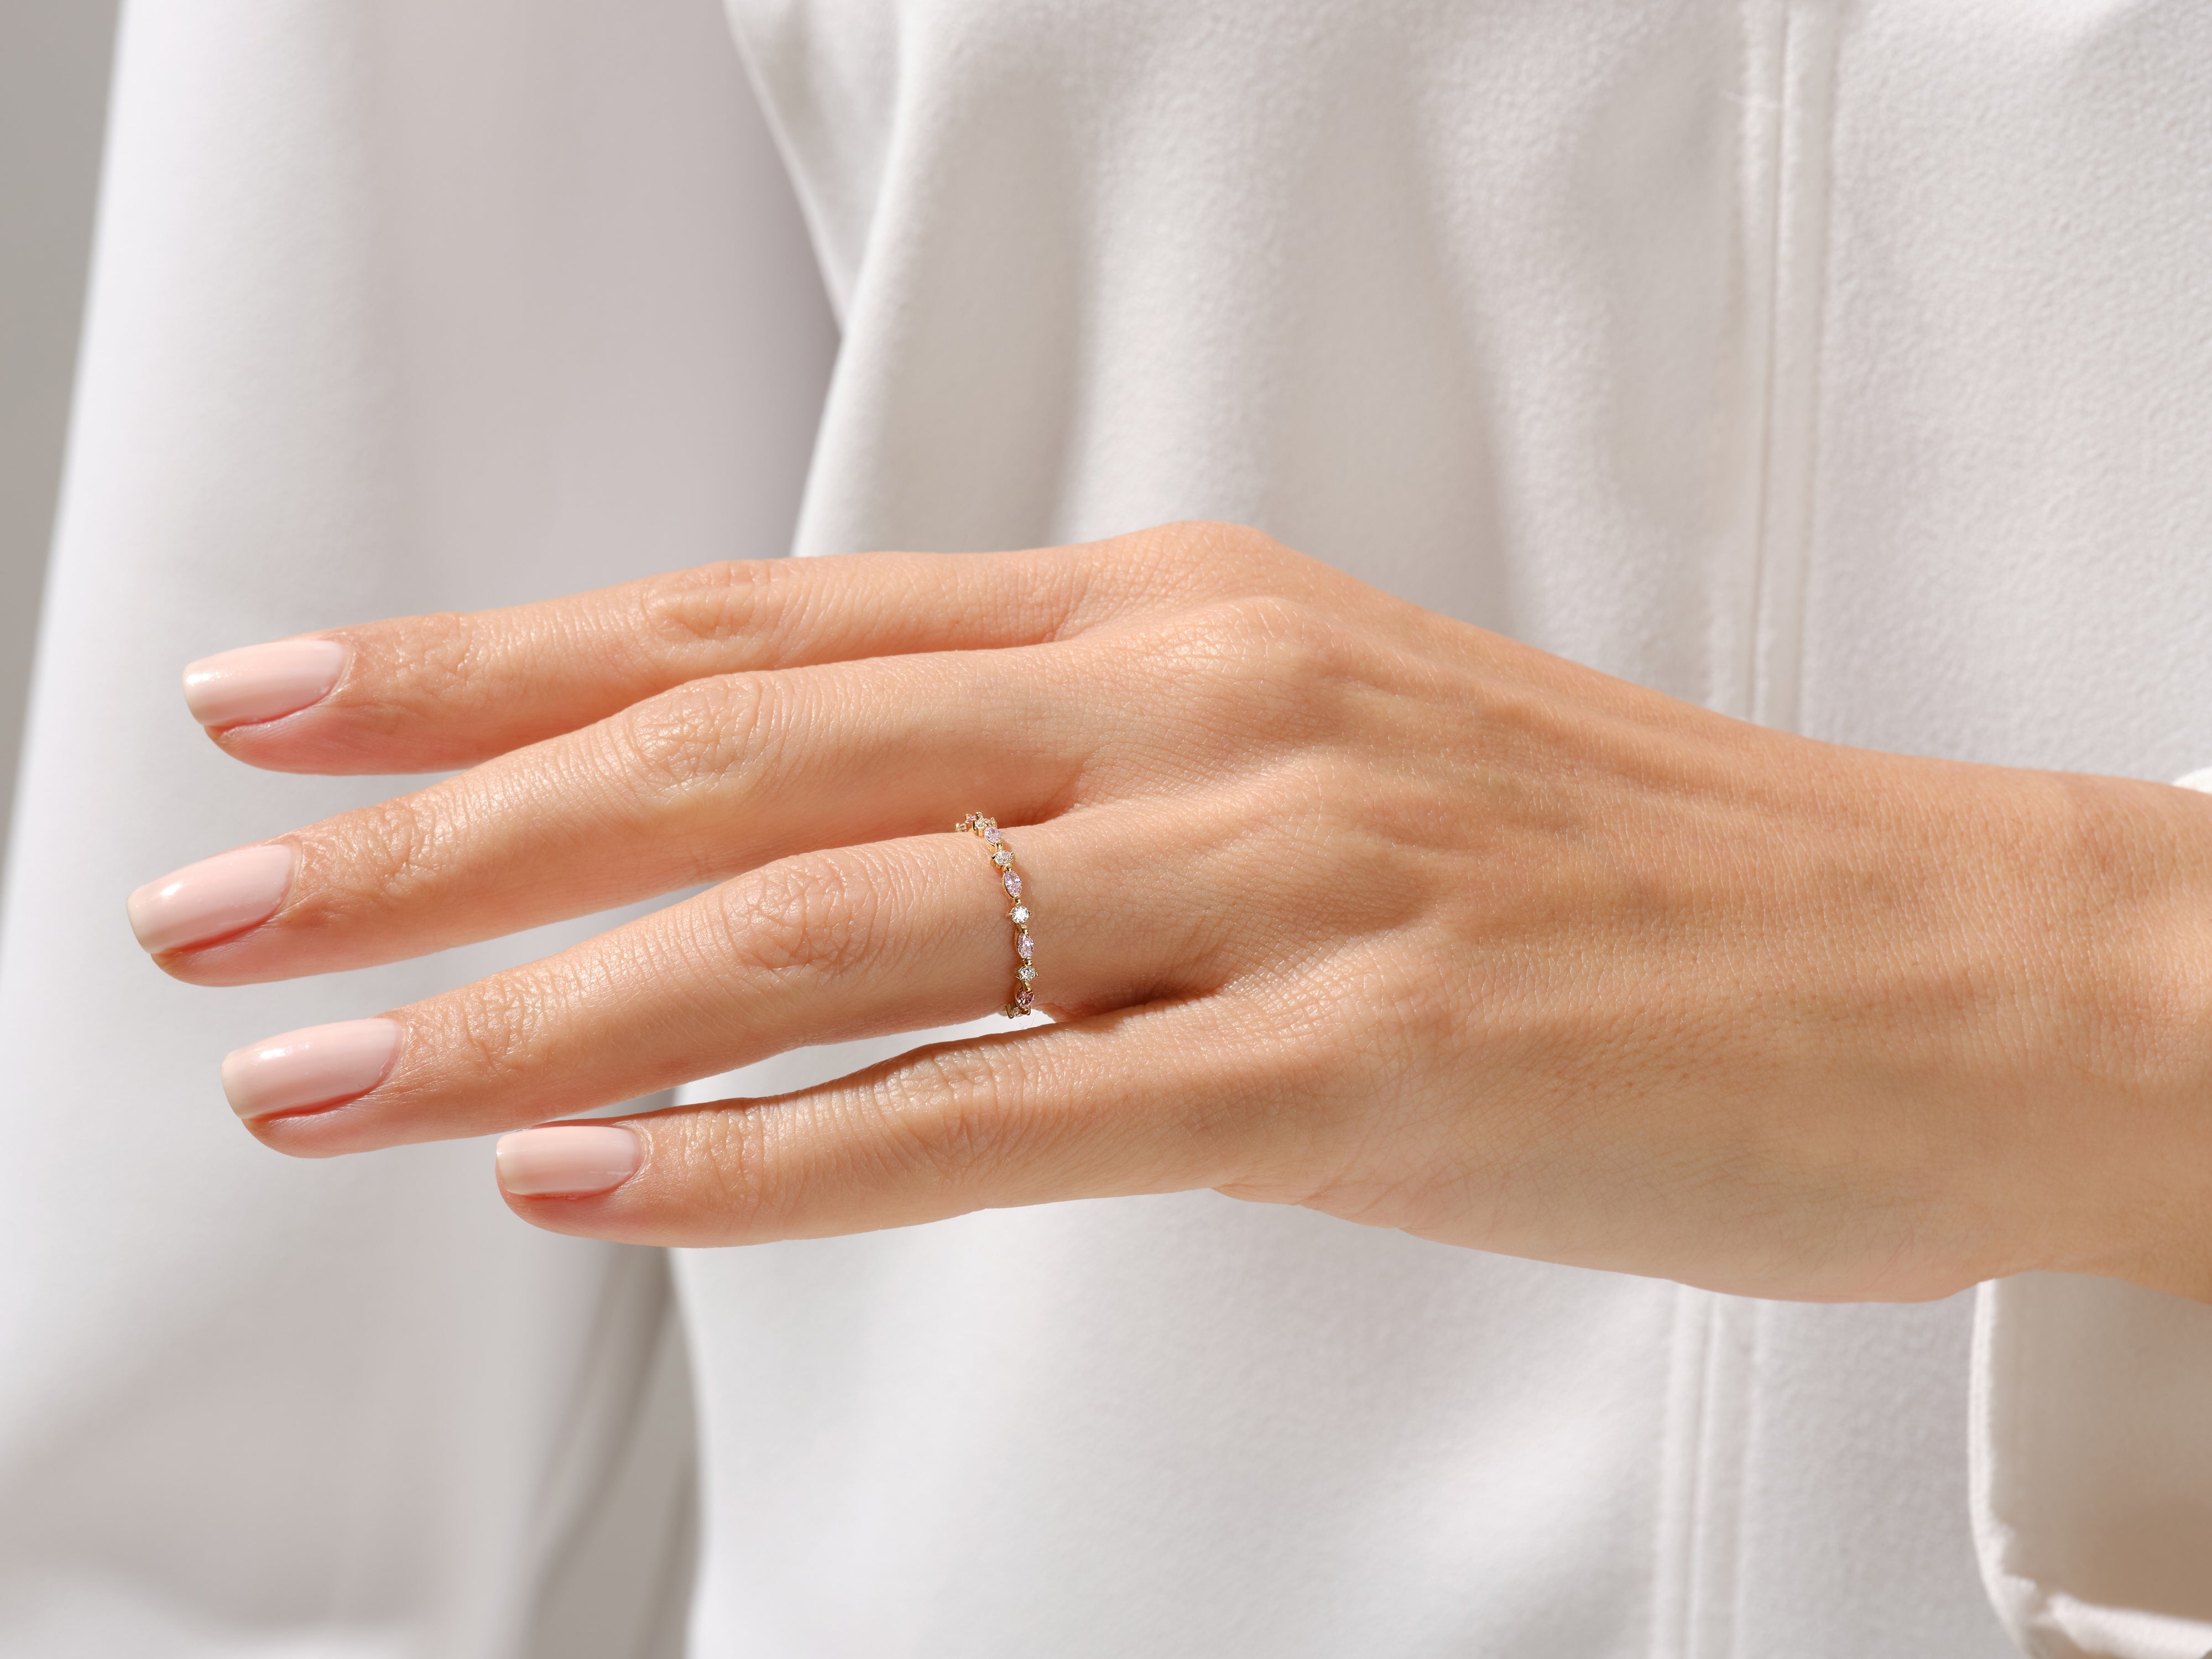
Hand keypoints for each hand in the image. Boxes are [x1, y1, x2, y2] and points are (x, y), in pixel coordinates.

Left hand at [130, 523, 2211, 1300]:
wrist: (1945, 954)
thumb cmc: (1630, 864)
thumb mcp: (1319, 745)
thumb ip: (1078, 775)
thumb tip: (830, 853)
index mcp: (1179, 616)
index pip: (759, 627)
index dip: (497, 667)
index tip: (291, 708)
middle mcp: (1200, 708)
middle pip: (737, 761)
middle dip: (439, 838)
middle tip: (210, 911)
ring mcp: (1285, 885)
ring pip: (833, 935)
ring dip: (548, 1013)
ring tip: (328, 1073)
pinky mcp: (1363, 1067)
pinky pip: (1010, 1113)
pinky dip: (785, 1159)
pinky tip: (597, 1185)